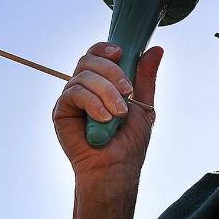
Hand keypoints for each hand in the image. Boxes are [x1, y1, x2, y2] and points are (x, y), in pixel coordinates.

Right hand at [53, 42, 162, 181]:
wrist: (115, 170)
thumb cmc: (128, 143)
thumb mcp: (143, 105)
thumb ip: (146, 78)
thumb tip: (157, 49)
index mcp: (101, 84)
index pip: (97, 54)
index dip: (106, 48)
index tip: (121, 54)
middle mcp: (84, 88)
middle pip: (89, 59)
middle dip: (111, 72)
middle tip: (128, 92)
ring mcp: (71, 99)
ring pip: (83, 75)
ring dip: (106, 91)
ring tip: (119, 113)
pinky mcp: (61, 111)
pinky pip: (74, 93)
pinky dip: (93, 103)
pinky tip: (104, 118)